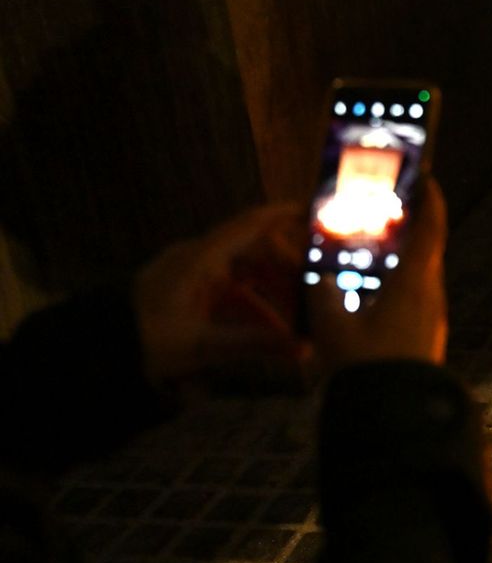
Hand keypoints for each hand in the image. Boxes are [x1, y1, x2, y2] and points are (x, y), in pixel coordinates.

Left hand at [133, 203, 309, 396]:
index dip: (283, 215)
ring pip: (246, 278)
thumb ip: (255, 343)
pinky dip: (254, 310)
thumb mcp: (203, 344)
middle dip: (288, 272)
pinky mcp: (189, 296)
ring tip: (299, 324)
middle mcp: (199, 260)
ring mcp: (193, 277)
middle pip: (255, 254)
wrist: (101, 351)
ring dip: (273, 297)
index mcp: (200, 259)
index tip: (315, 211)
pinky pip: (232, 295)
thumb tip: (305, 348)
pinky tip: (272, 335)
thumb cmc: (149, 340)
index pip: (249, 226)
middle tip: (318, 289)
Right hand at [307, 176, 447, 369]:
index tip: (426, 176)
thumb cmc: (368, 369)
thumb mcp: (333, 329)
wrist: (397, 418)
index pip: (432, 228)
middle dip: (410, 226)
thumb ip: (321, 298)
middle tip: (386, 209)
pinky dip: (397, 284)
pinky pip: (414, 299)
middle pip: (427, 249)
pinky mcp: (425, 339)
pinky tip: (372, 293)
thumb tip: (316, 279)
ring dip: (402, 257)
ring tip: (372, 248)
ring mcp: (432, 319)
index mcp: (416, 283)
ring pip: (420, 276)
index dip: (430, 199)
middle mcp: (431, 296)